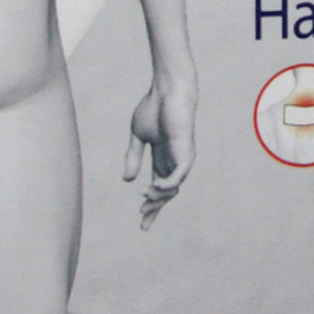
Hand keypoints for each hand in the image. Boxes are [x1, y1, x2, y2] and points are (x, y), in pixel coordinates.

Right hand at [122, 69, 197, 228]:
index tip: (142, 223)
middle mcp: (173, 161)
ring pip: (173, 188)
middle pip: (166, 193)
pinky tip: (155, 188)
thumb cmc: (153, 107)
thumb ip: (133, 156)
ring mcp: (181, 157)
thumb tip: (127, 180)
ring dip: (158, 197)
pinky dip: (167, 185)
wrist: (166, 90)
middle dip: (154, 208)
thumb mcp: (138, 136)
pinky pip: (179, 176)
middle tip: (142, 218)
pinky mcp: (186, 151)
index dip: (150, 206)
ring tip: (144, 199)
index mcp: (161, 158)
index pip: (158, 188)